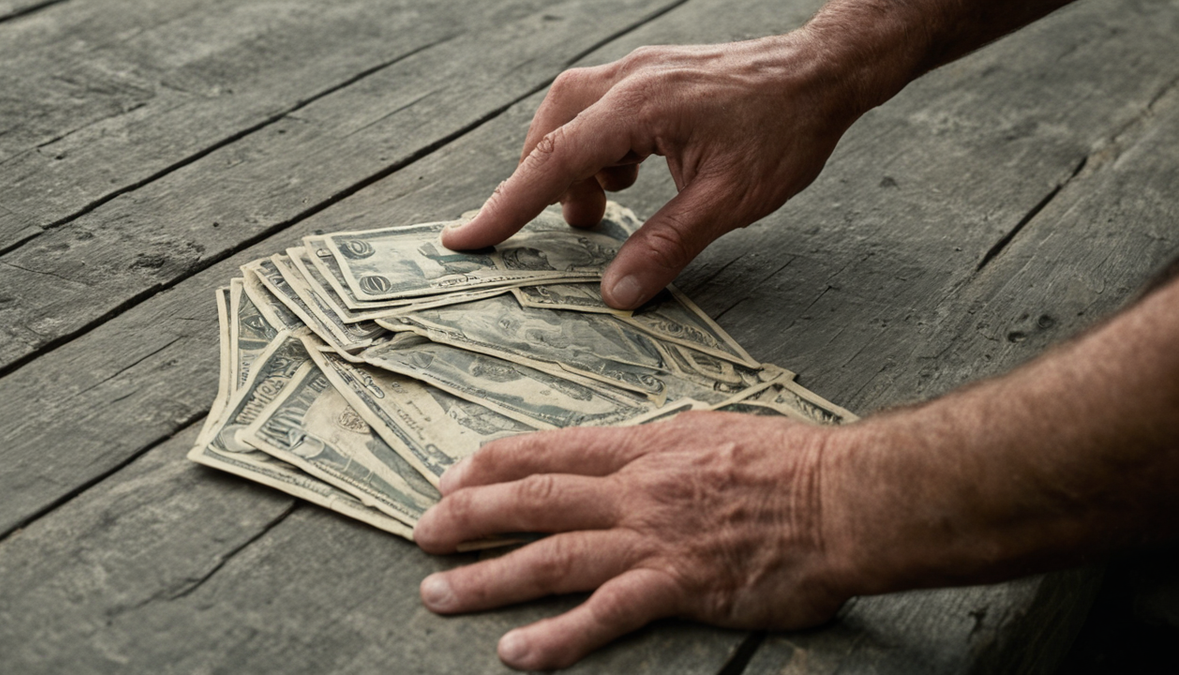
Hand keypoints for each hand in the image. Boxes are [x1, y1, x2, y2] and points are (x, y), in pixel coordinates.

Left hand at [413, 411, 854, 670]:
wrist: (841, 498)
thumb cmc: (790, 464)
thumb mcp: (714, 432)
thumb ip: (662, 448)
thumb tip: (629, 456)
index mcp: (646, 448)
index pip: (554, 450)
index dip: (496, 462)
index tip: (452, 474)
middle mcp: (637, 490)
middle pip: (535, 499)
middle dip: (470, 516)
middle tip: (422, 533)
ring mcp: (653, 538)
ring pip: (553, 555)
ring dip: (489, 577)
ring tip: (440, 594)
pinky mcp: (678, 585)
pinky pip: (605, 613)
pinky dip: (558, 635)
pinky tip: (517, 654)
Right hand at [439, 33, 864, 308]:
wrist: (824, 73)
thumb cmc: (785, 130)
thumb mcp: (728, 202)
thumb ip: (667, 247)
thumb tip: (617, 295)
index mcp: (640, 107)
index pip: (554, 162)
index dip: (506, 208)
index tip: (464, 240)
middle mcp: (628, 80)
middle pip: (550, 132)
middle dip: (540, 187)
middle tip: (564, 235)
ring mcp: (638, 73)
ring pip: (571, 119)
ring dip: (573, 168)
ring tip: (602, 213)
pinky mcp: (652, 78)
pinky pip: (599, 112)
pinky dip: (597, 150)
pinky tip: (630, 179)